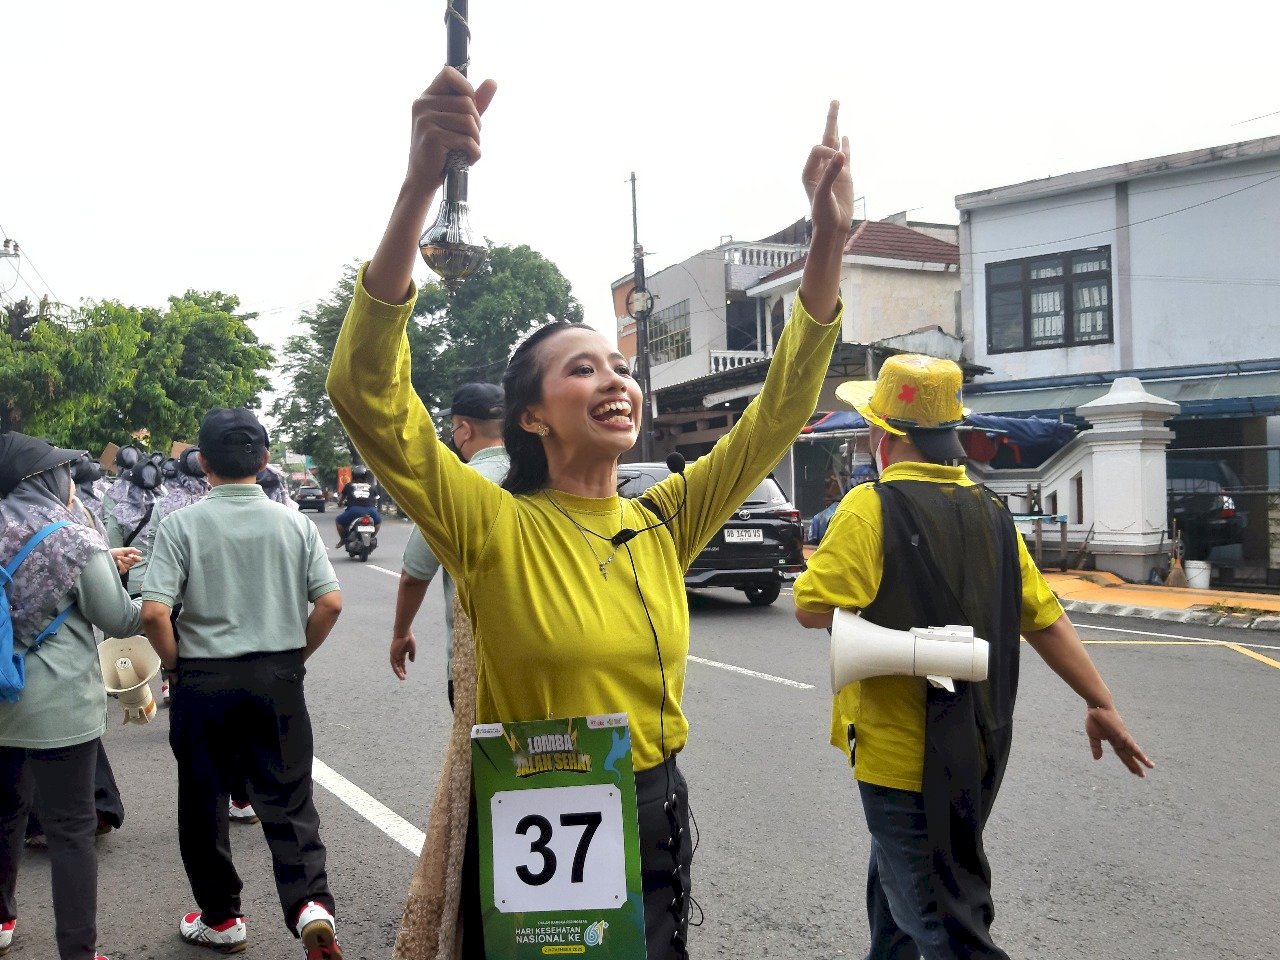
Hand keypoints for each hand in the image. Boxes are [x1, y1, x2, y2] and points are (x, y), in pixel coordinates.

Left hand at [110, 547, 142, 574]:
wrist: (106, 556)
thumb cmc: (113, 552)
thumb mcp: (123, 549)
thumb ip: (132, 550)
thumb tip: (140, 552)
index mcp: (130, 556)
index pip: (138, 559)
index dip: (135, 558)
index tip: (130, 555)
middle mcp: (129, 562)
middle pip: (133, 563)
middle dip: (126, 559)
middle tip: (120, 556)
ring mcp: (125, 566)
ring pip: (129, 566)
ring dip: (123, 562)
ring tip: (118, 559)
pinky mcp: (121, 571)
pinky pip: (124, 570)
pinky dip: (121, 566)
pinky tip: (118, 563)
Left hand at [390, 631, 416, 680]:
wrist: (404, 633)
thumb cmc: (409, 638)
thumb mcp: (412, 648)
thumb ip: (412, 655)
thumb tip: (411, 661)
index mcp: (402, 652)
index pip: (401, 661)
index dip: (403, 667)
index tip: (406, 673)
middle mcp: (397, 654)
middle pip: (398, 664)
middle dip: (401, 671)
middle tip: (403, 678)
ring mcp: (394, 654)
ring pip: (395, 666)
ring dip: (398, 672)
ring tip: (402, 678)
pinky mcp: (392, 654)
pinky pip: (394, 664)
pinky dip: (396, 669)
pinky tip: (400, 673)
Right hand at [406, 66, 497, 189]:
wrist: (424, 178)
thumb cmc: (443, 149)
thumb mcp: (459, 122)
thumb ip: (475, 102)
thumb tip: (493, 81)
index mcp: (427, 97)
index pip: (448, 73)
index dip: (466, 87)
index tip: (470, 107)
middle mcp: (423, 105)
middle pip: (466, 102)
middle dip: (477, 122)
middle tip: (471, 138)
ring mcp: (426, 120)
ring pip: (469, 121)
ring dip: (476, 140)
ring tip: (469, 149)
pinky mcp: (432, 137)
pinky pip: (466, 140)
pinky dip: (474, 153)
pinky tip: (468, 159)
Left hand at [802, 101, 852, 238]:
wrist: (833, 229)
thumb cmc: (824, 215)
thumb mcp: (825, 195)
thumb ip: (831, 175)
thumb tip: (841, 155)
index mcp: (808, 172)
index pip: (818, 150)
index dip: (828, 152)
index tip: (838, 163)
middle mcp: (819, 168)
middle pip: (825, 139)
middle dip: (830, 120)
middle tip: (835, 100)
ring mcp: (832, 170)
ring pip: (835, 145)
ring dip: (836, 127)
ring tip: (837, 108)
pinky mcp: (844, 176)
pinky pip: (846, 156)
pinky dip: (846, 145)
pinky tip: (845, 135)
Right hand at [1085, 705, 1154, 776]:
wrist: (1097, 706)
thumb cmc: (1095, 719)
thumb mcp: (1093, 736)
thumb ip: (1096, 747)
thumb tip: (1097, 759)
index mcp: (1114, 741)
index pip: (1122, 755)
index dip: (1128, 763)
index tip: (1134, 771)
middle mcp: (1121, 740)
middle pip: (1129, 755)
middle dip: (1135, 765)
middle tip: (1142, 775)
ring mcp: (1123, 737)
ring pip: (1134, 751)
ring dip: (1142, 759)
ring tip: (1150, 766)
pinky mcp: (1123, 733)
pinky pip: (1131, 745)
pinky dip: (1137, 752)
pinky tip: (1143, 758)